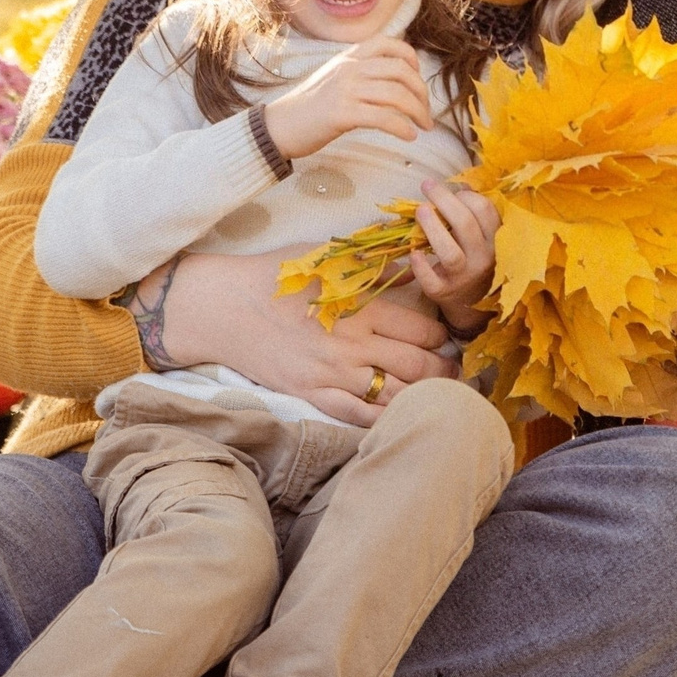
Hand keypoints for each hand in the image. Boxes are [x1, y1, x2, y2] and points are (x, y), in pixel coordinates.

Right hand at [135, 248, 460, 423]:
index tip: (444, 338)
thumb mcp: (327, 257)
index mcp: (360, 306)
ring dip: (421, 395)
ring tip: (436, 395)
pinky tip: (400, 418)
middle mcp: (352, 343)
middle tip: (452, 370)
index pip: (420, 328)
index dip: (440, 336)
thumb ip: (372, 264)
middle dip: (441, 369)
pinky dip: (383, 419)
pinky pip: (356, 415)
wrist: (223, 306)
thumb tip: (413, 262)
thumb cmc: (274, 275)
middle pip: (416, 364)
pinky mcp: (310, 393)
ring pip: (393, 394)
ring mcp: (331, 373)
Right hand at [261, 39, 431, 158]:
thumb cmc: (311, 106)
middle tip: (426, 113)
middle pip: (401, 72)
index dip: (412, 61)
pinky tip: (409, 136)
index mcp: (349, 56)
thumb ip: (362, 71)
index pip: (390, 45)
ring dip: (418, 112)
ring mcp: (345, 89)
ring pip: (396, 94)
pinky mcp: (342, 113)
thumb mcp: (336, 76)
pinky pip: (384, 117)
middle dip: (421, 93)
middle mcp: (349, 68)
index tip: (418, 81)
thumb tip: (397, 79)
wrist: (279, 125)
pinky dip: (402, 127)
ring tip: (423, 127)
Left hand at [409, 180, 499, 329]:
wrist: (470, 302)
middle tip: (426, 186)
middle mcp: (483, 258)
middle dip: (444, 200)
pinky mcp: (442, 292)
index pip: (484, 210)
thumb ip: (475, 213)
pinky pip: (431, 280)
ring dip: (433, 229)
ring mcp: (463, 277)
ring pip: (450, 252)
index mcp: (494, 240)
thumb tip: (460, 185)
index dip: (465, 194)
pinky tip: (414, 253)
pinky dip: (421, 266)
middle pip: (466, 224)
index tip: (451, 190)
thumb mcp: (482, 237)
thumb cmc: (474, 259)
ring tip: (420, 210)